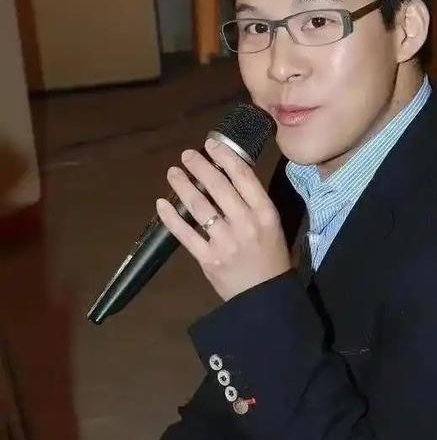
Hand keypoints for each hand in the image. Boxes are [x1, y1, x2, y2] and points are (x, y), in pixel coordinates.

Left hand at [156, 138, 291, 300]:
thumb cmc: (271, 257)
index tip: (211, 145)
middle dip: (200, 166)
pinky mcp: (208, 258)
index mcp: (265, 213)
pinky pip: (185, 233)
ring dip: (182, 185)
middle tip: (187, 155)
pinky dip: (171, 216)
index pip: (243, 177)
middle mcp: (246, 224)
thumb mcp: (272, 225)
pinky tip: (161, 203)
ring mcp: (225, 242)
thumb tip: (226, 176)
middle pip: (218, 186)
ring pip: (199, 206)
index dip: (225, 157)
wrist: (265, 295)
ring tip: (173, 173)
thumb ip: (253, 203)